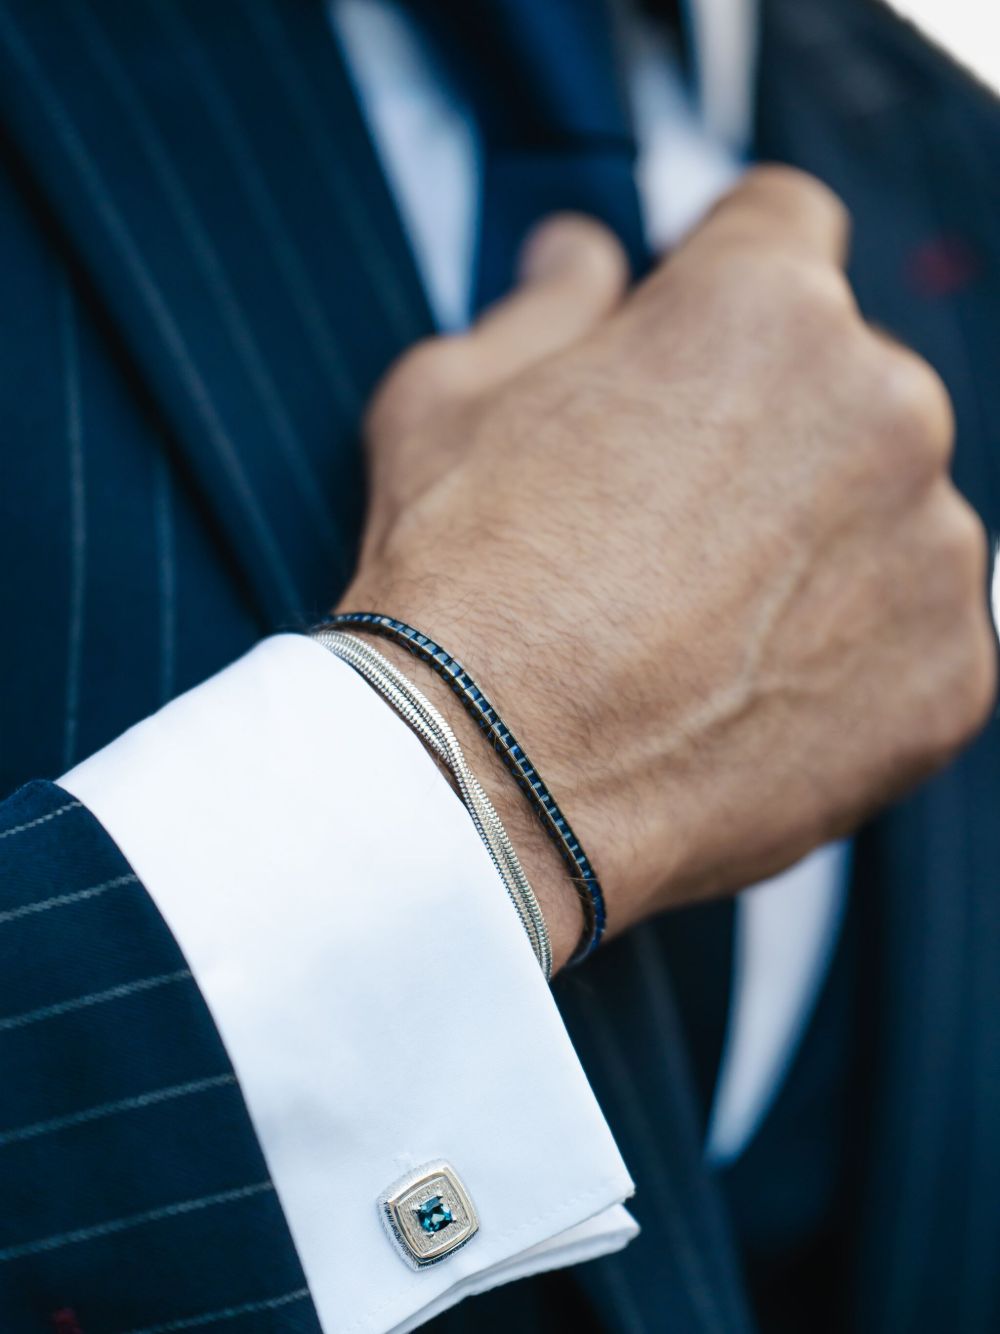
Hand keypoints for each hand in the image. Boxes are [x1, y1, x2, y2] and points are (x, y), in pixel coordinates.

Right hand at [340, 166, 996, 969]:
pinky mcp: (953, 673)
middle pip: (845, 378)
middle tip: (669, 522)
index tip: (688, 342)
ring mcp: (932, 546)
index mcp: (763, 304)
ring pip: (889, 511)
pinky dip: (853, 654)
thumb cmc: (458, 586)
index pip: (783, 223)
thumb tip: (583, 252)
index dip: (719, 276)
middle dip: (768, 426)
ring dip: (820, 544)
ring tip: (704, 625)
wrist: (490, 784)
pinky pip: (916, 633)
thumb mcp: (448, 397)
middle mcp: (883, 402)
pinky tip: (749, 690)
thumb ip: (544, 301)